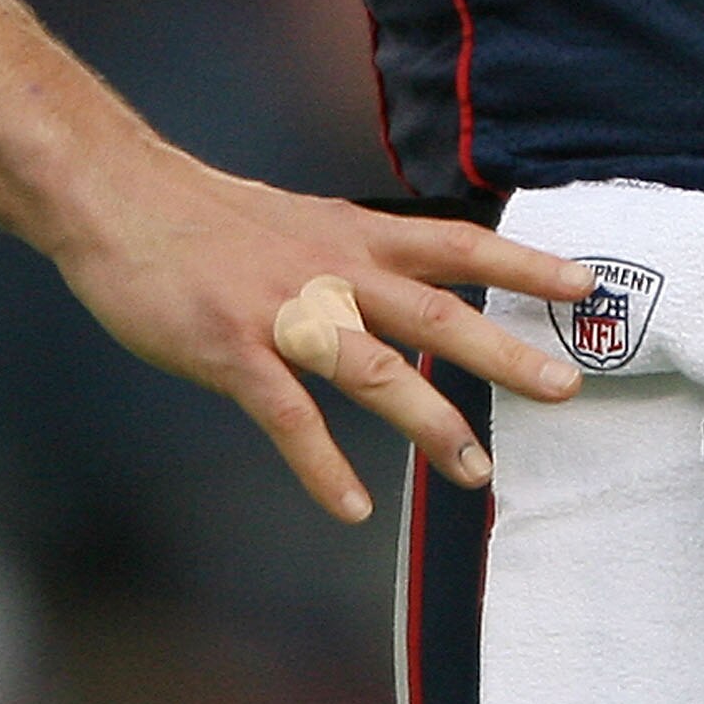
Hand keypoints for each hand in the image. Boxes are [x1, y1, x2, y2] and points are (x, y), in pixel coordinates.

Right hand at [51, 139, 593, 521]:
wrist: (118, 196)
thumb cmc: (207, 218)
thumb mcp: (300, 222)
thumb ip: (355, 257)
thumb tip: (409, 291)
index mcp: (351, 235)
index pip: (454, 245)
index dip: (522, 265)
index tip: (586, 283)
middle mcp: (330, 269)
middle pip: (433, 312)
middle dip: (504, 351)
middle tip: (569, 387)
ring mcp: (281, 310)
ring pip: (371, 368)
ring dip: (429, 422)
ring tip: (476, 472)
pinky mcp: (230, 349)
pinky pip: (287, 415)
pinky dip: (321, 464)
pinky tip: (352, 506)